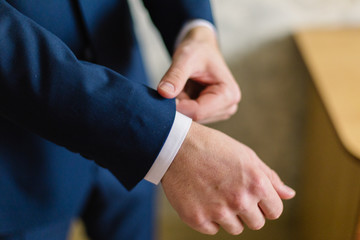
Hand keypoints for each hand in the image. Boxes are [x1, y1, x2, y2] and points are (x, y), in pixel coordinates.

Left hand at [157, 27, 240, 123]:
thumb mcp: (185, 58)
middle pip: (195, 117)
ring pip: (191, 119)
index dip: (177, 107)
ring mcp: (220, 112)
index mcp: (228, 94)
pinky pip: (190, 116)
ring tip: (182, 87)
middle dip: (180, 105)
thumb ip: (175, 76)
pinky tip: (184, 92)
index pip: (198, 112)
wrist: (201, 47)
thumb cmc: (198, 50)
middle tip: (172, 87)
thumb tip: (164, 93)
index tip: (163, 95)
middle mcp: (228, 106)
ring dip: (181, 105)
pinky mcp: (211, 113)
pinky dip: (182, 106)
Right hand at [161, 122, 294, 234]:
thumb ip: (270, 177)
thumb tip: (289, 195)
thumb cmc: (213, 147)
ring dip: (228, 215)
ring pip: (234, 228)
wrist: (176, 146)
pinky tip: (202, 198)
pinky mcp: (197, 219)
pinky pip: (212, 229)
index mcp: (256, 184)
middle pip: (256, 223)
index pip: (274, 211)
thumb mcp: (246, 155)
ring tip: (215, 193)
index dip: (265, 204)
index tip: (253, 196)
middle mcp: (239, 200)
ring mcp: (217, 212)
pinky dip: (208, 217)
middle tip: (231, 192)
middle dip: (248, 210)